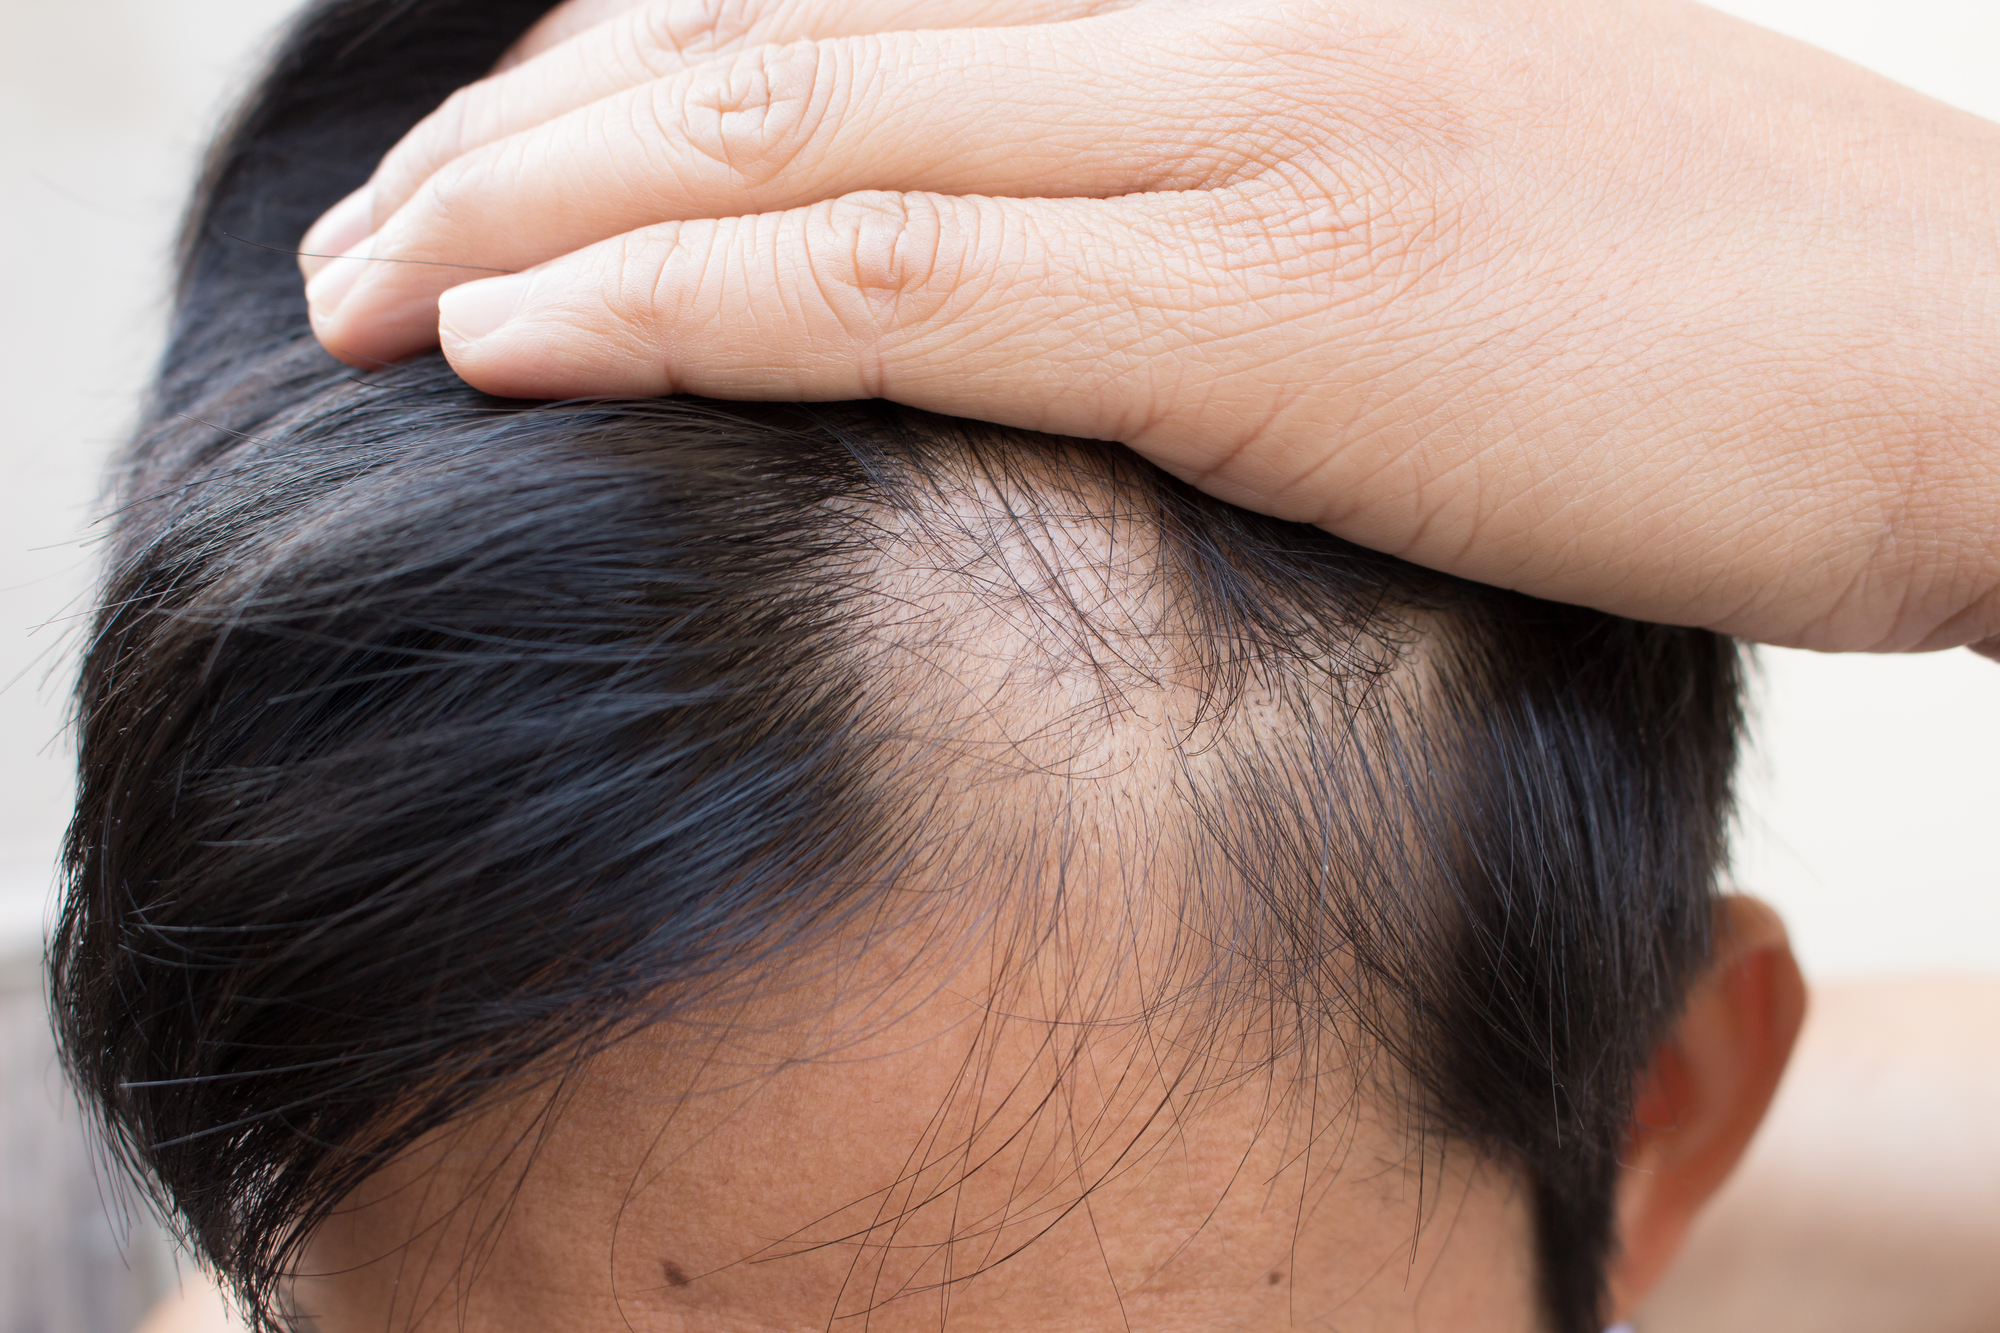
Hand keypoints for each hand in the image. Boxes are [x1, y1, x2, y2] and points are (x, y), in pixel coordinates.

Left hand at [299, 0, 1999, 652]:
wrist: (1984, 357)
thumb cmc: (1746, 308)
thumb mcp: (1459, 194)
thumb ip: (1247, 200)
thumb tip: (1098, 273)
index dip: (630, 76)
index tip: (509, 179)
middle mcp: (1212, 23)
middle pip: (766, 35)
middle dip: (526, 137)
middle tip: (370, 241)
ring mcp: (1239, 142)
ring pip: (790, 134)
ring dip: (540, 214)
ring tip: (369, 299)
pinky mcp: (1272, 303)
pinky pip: (898, 285)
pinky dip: (683, 304)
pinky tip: (519, 347)